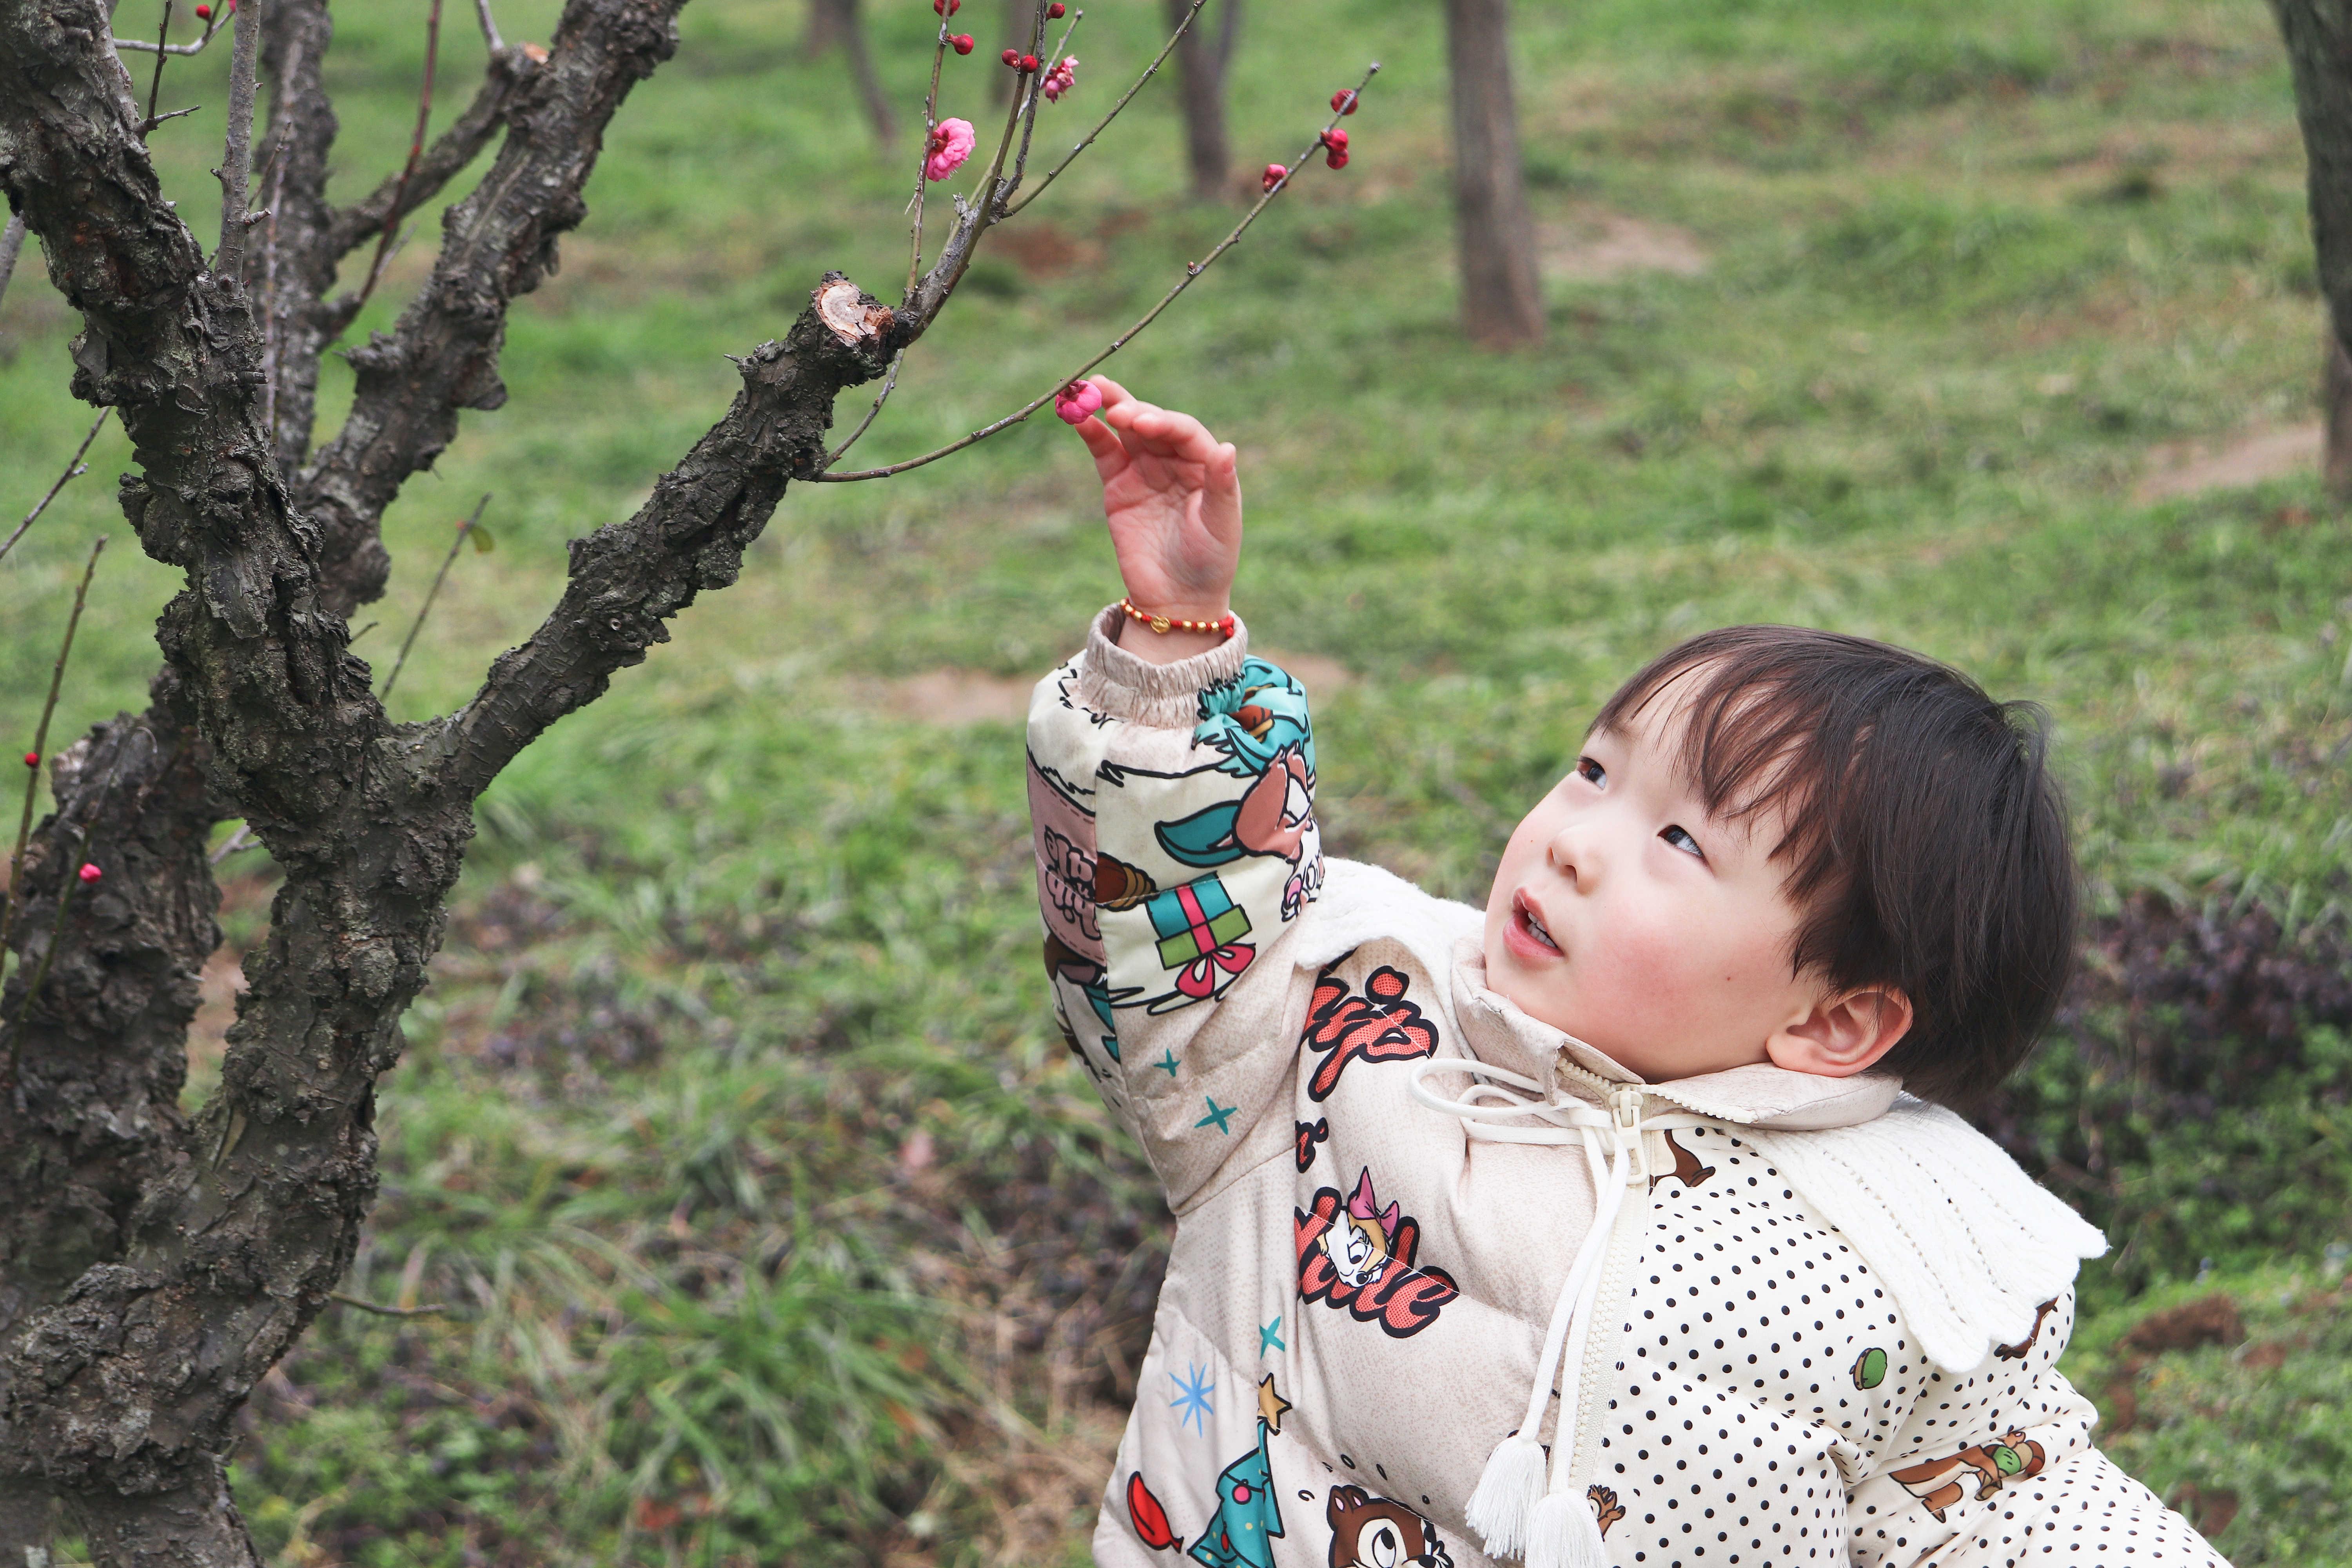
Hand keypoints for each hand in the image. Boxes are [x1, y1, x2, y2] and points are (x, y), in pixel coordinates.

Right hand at [1067, 377, 1239, 657]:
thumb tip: (1227, 448)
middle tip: (1114, 406)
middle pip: (1152, 423)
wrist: (1177, 599)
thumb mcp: (1220, 525)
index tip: (1143, 424)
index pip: (1184, 431)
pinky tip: (1078, 418)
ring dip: (1109, 408)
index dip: (1163, 422)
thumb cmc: (1210, 563)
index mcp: (1204, 465)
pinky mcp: (1118, 486)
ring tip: (1091, 390)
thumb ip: (1221, 485)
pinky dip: (1092, 433)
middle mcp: (1175, 460)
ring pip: (1125, 430)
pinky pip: (1105, 452)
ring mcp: (1145, 470)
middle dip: (1132, 409)